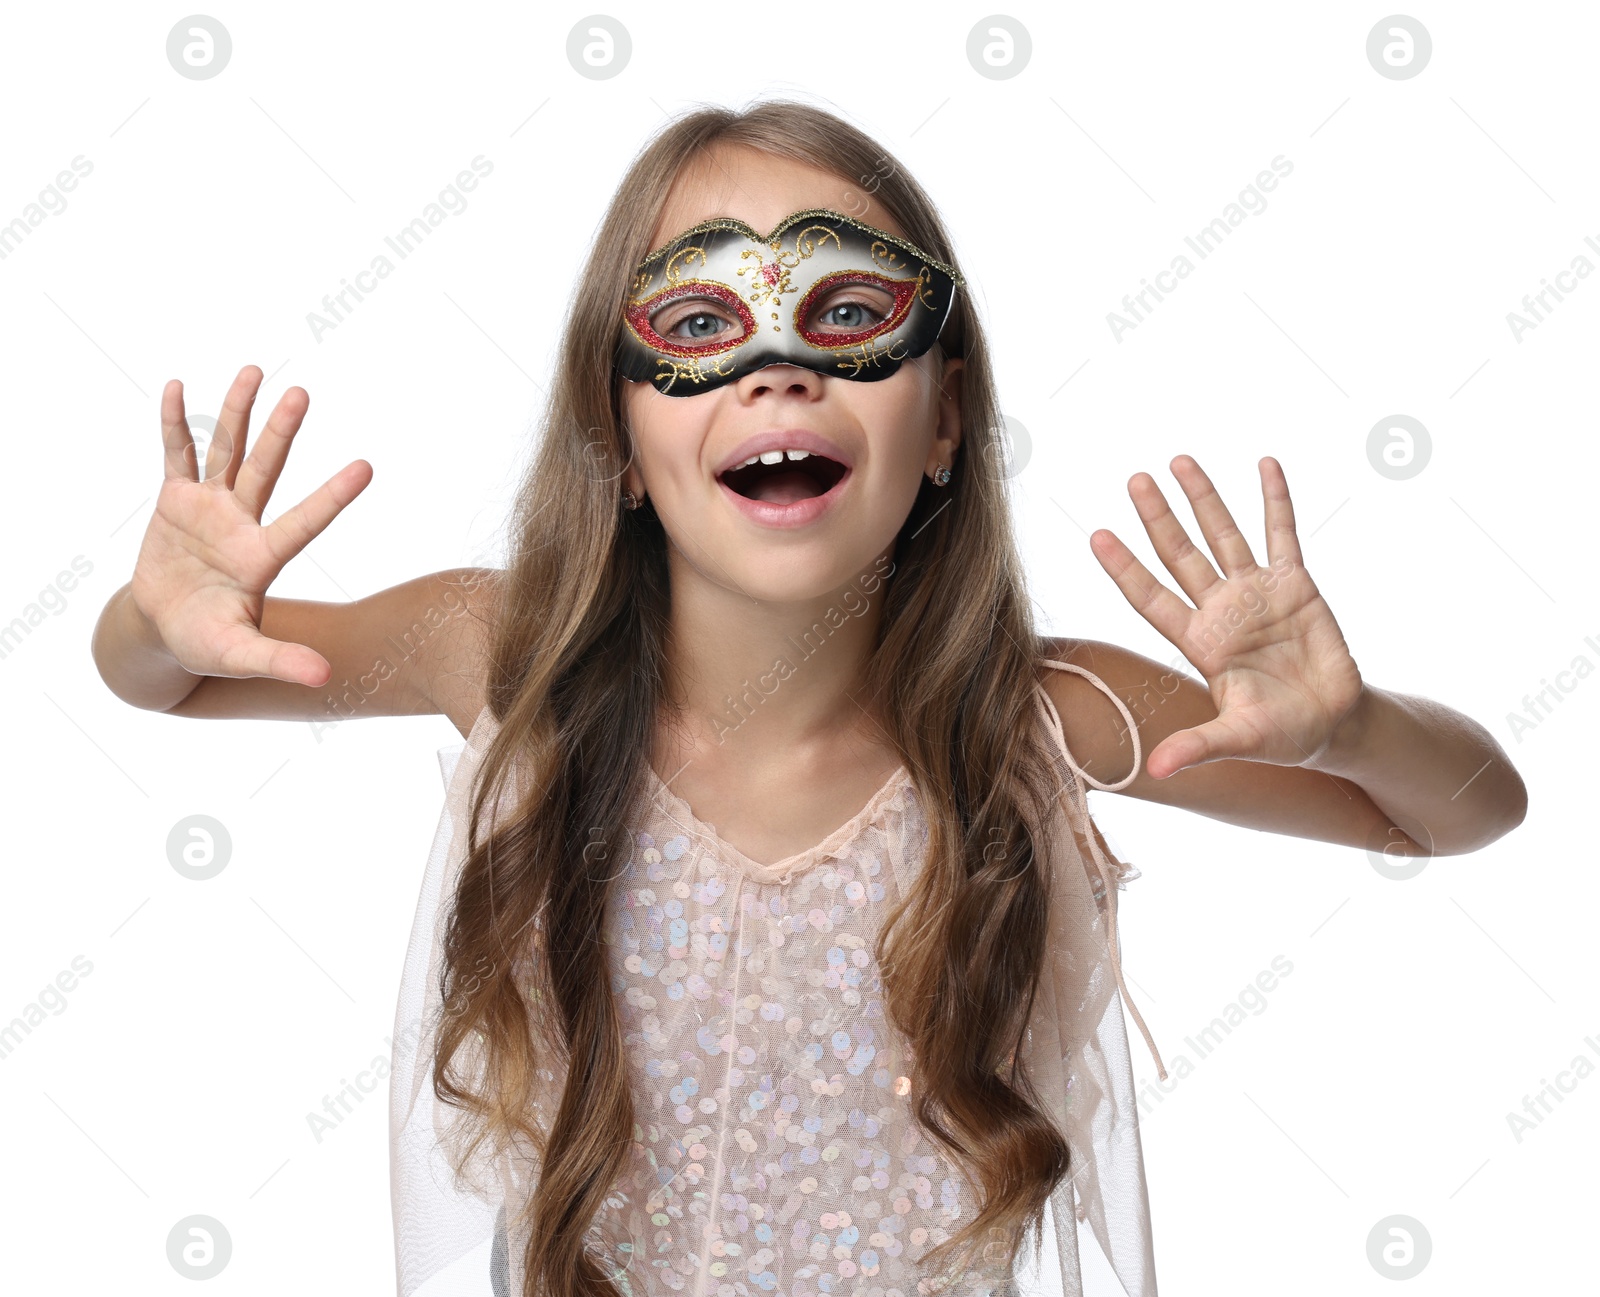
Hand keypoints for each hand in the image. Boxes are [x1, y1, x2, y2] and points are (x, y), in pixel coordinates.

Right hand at [130, 365, 372, 686]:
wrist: (164, 631)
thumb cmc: (207, 644)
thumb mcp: (239, 656)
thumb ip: (279, 660)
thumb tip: (325, 678)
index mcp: (263, 558)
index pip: (305, 521)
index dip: (333, 497)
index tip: (367, 468)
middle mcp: (243, 524)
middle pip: (267, 470)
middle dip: (282, 432)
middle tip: (304, 392)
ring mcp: (210, 508)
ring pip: (227, 451)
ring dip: (238, 412)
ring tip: (255, 370)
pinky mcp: (176, 501)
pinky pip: (176, 455)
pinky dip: (174, 423)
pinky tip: (175, 386)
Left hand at [1088, 455, 1364, 778]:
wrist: (1332, 725)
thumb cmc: (1280, 735)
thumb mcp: (1238, 739)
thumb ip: (1198, 746)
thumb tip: (1156, 771)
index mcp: (1200, 642)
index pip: (1151, 597)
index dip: (1124, 568)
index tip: (1096, 535)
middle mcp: (1221, 610)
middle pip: (1180, 554)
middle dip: (1157, 518)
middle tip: (1133, 480)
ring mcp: (1257, 593)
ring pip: (1223, 534)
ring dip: (1204, 498)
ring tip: (1179, 460)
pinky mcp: (1297, 585)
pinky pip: (1283, 533)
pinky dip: (1275, 500)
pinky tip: (1265, 464)